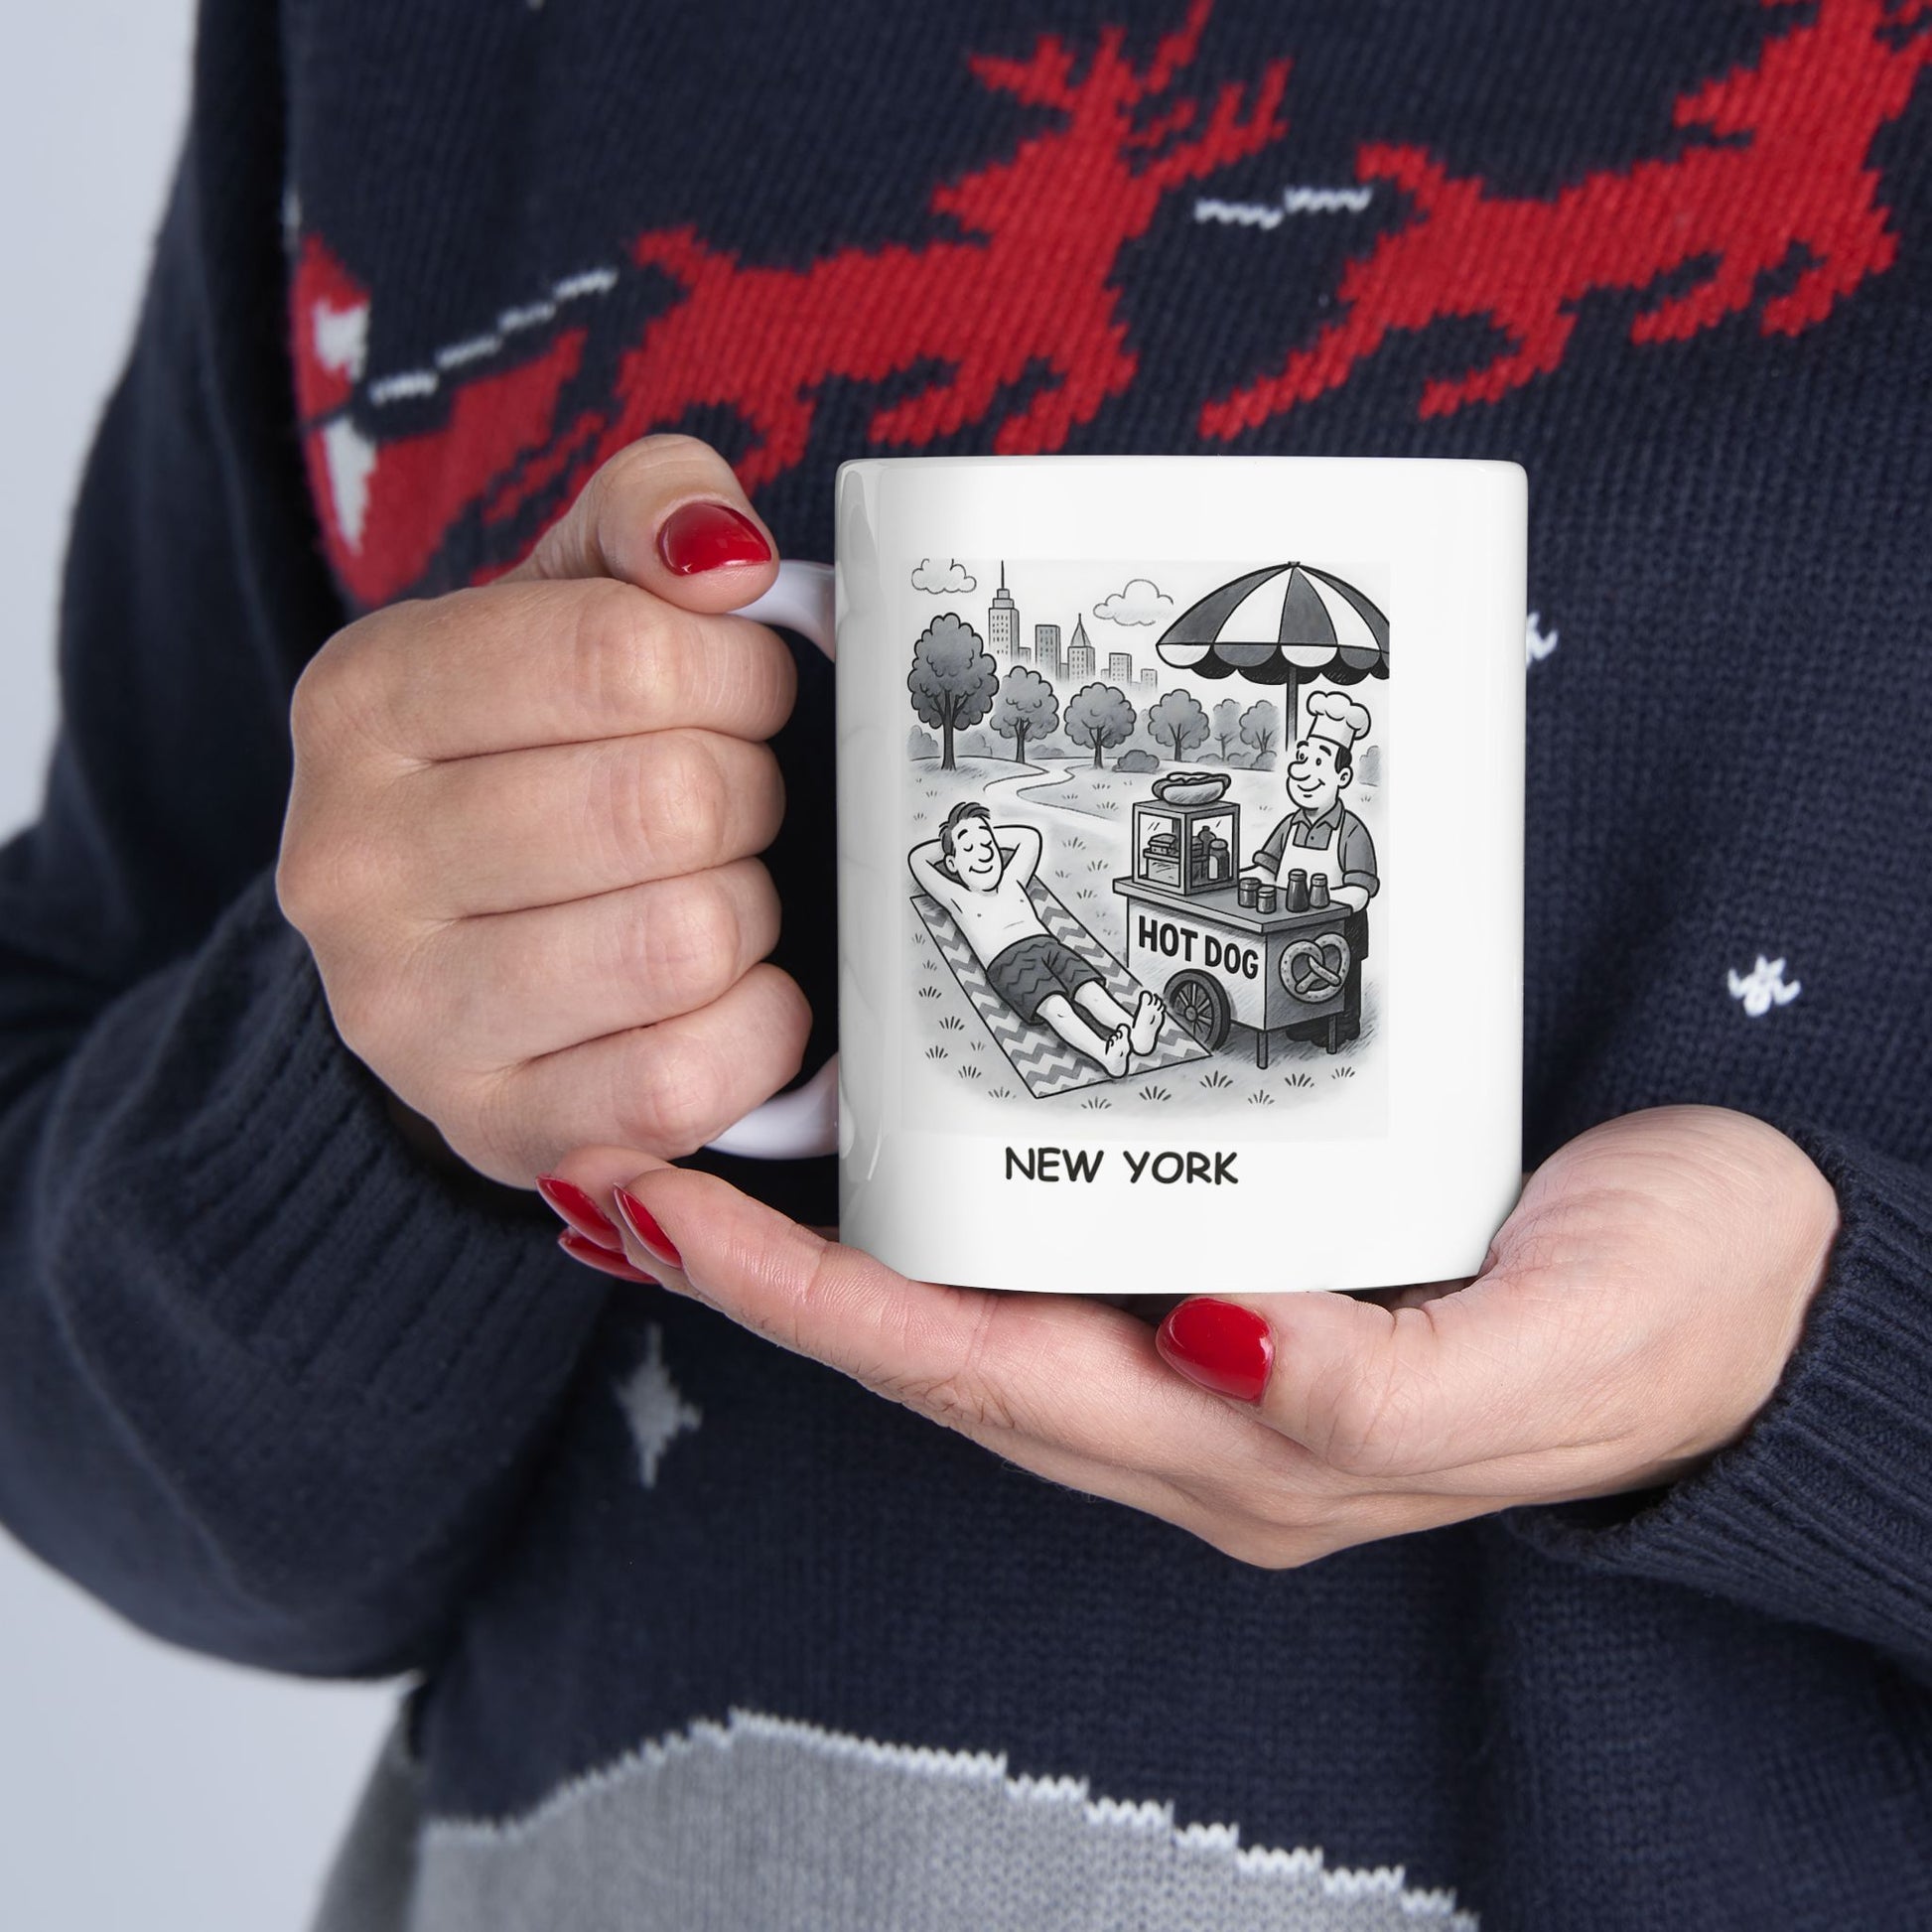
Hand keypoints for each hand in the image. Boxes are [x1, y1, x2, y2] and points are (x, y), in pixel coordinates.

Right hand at [277, 436, 808, 1186]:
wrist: (459, 948)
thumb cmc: (541, 756)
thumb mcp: (571, 597)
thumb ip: (650, 514)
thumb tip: (724, 556)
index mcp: (364, 698)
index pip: (623, 653)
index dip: (738, 673)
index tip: (744, 693)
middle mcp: (350, 862)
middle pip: (669, 802)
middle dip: (748, 794)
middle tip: (731, 802)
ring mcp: (407, 1016)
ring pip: (686, 940)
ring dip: (750, 911)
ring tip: (714, 892)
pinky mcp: (495, 1129)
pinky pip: (688, 1078)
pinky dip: (757, 1029)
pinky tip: (729, 993)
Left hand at [544, 1107, 1838, 1565]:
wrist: (1773, 1283)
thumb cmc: (1677, 1316)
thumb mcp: (1556, 1352)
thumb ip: (1385, 1382)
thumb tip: (1217, 1339)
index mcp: (1250, 1446)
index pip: (977, 1373)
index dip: (810, 1304)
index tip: (664, 1210)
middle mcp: (1200, 1407)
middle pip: (934, 1347)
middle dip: (766, 1275)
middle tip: (621, 1163)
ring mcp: (1214, 1343)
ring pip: (974, 1303)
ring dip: (830, 1246)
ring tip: (703, 1150)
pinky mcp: (1246, 1264)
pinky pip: (1050, 1248)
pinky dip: (942, 1207)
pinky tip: (893, 1144)